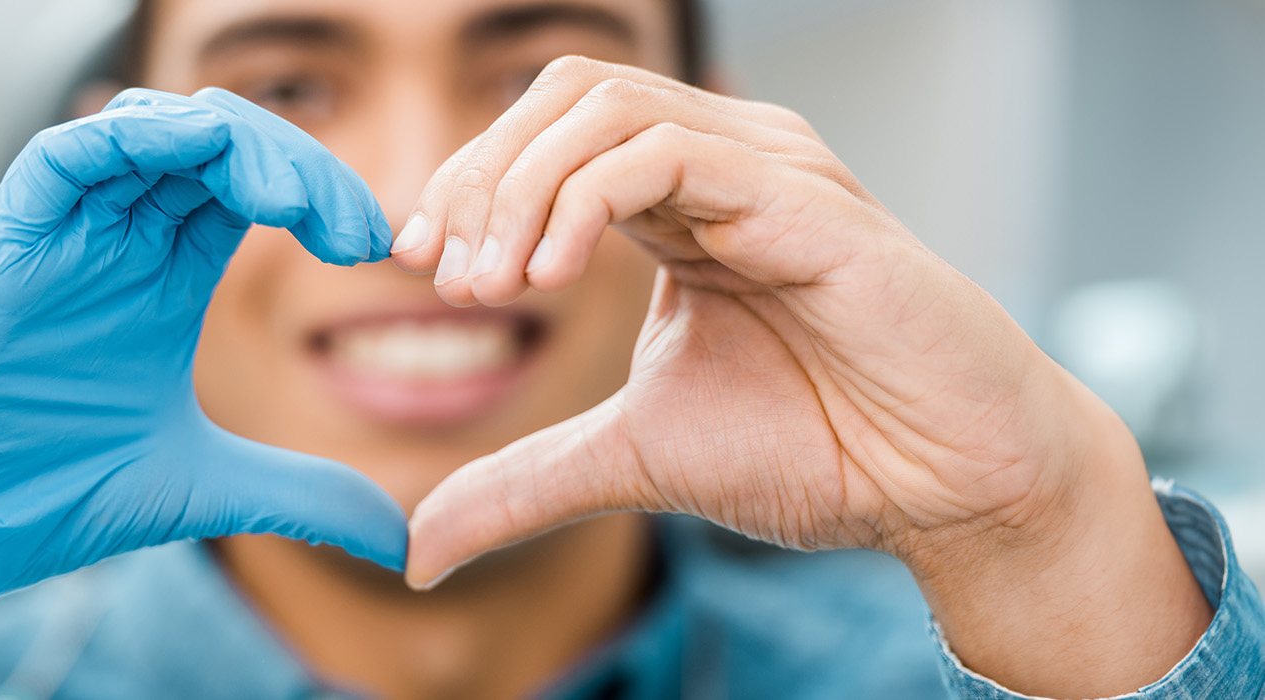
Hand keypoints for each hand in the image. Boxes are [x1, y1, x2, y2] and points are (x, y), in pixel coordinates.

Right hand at [0, 88, 403, 699]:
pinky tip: (196, 163)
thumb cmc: (53, 493)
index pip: (253, 185)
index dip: (319, 193)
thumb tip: (403, 542)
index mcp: (166, 272)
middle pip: (219, 142)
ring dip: (233, 141)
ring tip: (290, 201)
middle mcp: (120, 235)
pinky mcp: (8, 235)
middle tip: (354, 228)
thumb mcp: (208, 487)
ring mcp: (65, 229)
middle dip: (298, 164)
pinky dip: (131, 139)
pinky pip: (67, 152)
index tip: (374, 249)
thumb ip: (304, 495)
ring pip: (152, 127)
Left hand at [395, 57, 1208, 695]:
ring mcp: (768, 170)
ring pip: (604, 106)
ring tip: (490, 283)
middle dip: (480, 173)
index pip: (548, 135)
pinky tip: (548, 272)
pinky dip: (581, 199)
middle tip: (442, 269)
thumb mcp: (634, 457)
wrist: (948, 489)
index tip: (414, 263)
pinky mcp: (806, 202)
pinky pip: (665, 153)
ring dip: (519, 185)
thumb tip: (417, 547)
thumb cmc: (821, 449)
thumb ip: (526, 480)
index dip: (468, 183)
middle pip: (564, 95)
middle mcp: (722, 163)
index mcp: (680, 201)